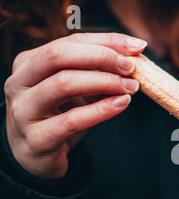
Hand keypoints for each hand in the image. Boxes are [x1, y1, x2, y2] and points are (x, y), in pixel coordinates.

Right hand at [4, 33, 146, 178]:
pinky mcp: (36, 138)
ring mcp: (24, 110)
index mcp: (29, 63)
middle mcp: (19, 82)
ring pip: (64, 84)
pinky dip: (101, 110)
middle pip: (59, 56)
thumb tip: (133, 55)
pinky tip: (122, 104)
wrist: (36, 156)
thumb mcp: (77, 90)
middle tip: (131, 68)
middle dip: (101, 57)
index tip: (137, 47)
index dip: (106, 41)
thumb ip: (97, 71)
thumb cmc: (59, 116)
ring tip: (131, 88)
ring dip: (104, 82)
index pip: (71, 42)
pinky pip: (72, 120)